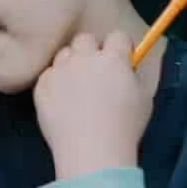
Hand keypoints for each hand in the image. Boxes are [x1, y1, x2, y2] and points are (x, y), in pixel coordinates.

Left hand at [32, 31, 154, 180]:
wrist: (91, 151)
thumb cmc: (124, 128)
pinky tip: (62, 102)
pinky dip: (55, 83)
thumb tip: (128, 67)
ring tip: (77, 88)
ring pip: (64, 55)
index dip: (120, 48)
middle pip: (85, 39)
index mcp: (113, 59)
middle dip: (92, 50)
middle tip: (96, 71)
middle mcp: (84, 59)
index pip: (117, 36)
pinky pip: (48, 75)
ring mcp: (60, 71)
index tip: (121, 59)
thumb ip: (134, 75)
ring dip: (71, 64)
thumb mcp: (144, 98)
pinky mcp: (42, 86)